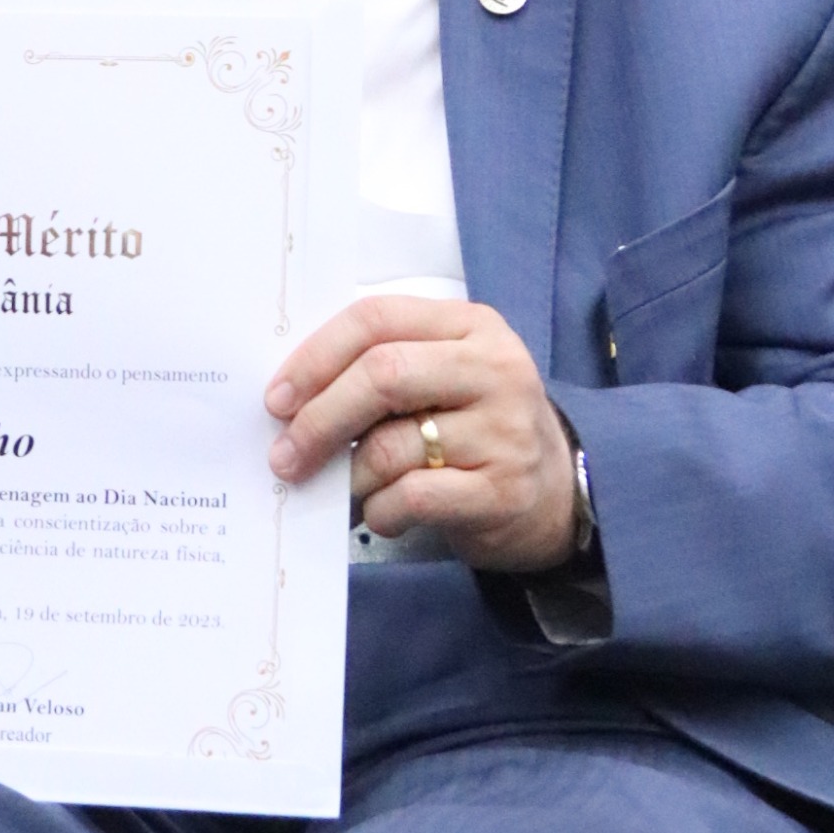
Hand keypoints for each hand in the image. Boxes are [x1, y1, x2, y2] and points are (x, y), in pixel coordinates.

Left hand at [263, 293, 580, 574]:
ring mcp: (505, 431)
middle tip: (286, 455)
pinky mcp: (504, 491)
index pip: (377, 319)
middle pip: (382, 374)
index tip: (277, 399)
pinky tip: (383, 513)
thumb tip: (290, 399)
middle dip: (319, 417)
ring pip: (391, 446)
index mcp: (471, 326)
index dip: (316, 357)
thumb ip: (382, 368)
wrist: (556, 493)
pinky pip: (413, 497)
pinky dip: (381, 510)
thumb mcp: (442, 377)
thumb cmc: (475, 428)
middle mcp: (495, 369)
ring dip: (349, 476)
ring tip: (346, 489)